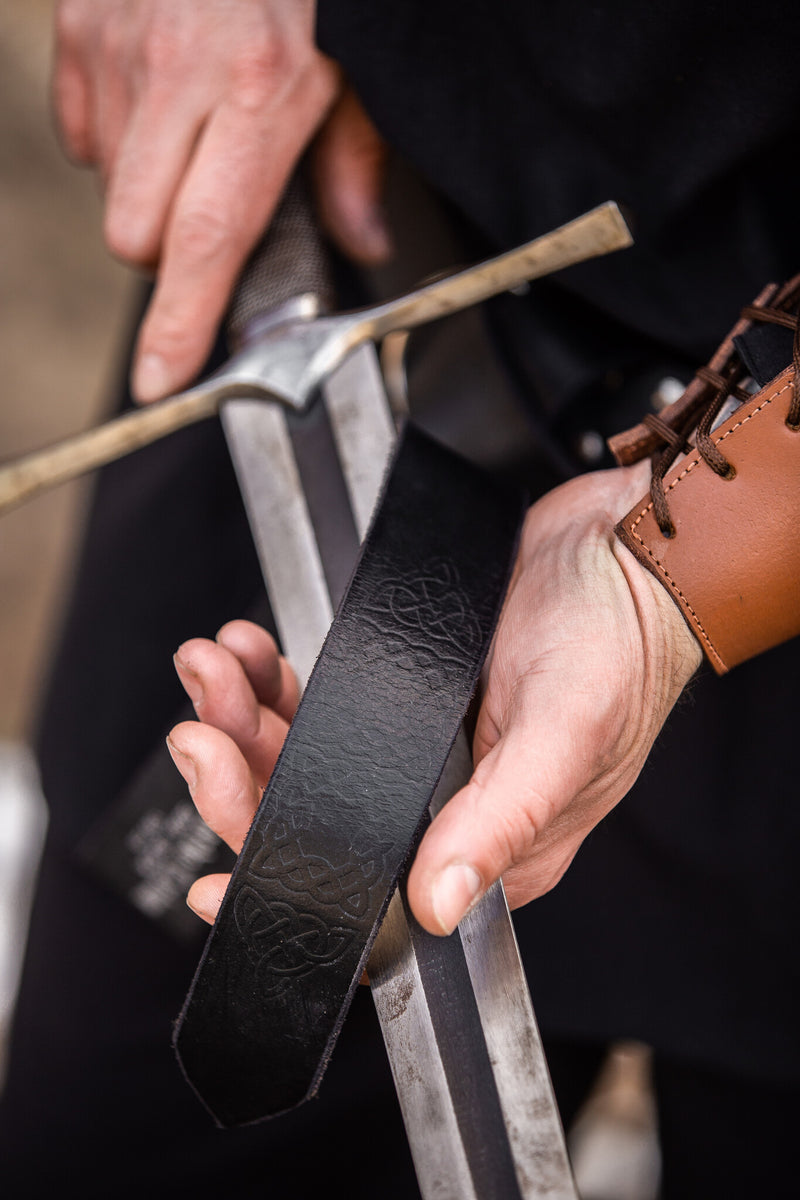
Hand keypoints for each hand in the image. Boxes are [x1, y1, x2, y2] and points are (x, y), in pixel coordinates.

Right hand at [53, 0, 389, 402]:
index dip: (180, 325)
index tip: (161, 381)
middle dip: (170, 251)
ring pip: (105, 186)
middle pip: (137, 235)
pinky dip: (113, 134)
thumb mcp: (361, 62)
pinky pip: (77, 127)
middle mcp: (177, 72)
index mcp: (258, 91)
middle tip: (214, 211)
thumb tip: (361, 240)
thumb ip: (354, 159)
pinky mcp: (77, 20)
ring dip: (146, 188)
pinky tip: (157, 98)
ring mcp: (115, 42)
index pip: (206, 242)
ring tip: (195, 133)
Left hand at [167, 464, 701, 931]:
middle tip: (203, 735)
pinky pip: (318, 702)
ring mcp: (416, 750)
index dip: (286, 892)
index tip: (213, 883)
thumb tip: (434, 905)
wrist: (623, 548)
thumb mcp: (565, 735)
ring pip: (303, 760)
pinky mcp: (400, 694)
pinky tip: (252, 651)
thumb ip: (499, 820)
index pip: (370, 897)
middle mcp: (444, 808)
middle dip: (243, 782)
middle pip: (314, 822)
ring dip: (243, 720)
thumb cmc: (620, 646)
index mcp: (488, 846)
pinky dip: (272, 681)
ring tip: (214, 668)